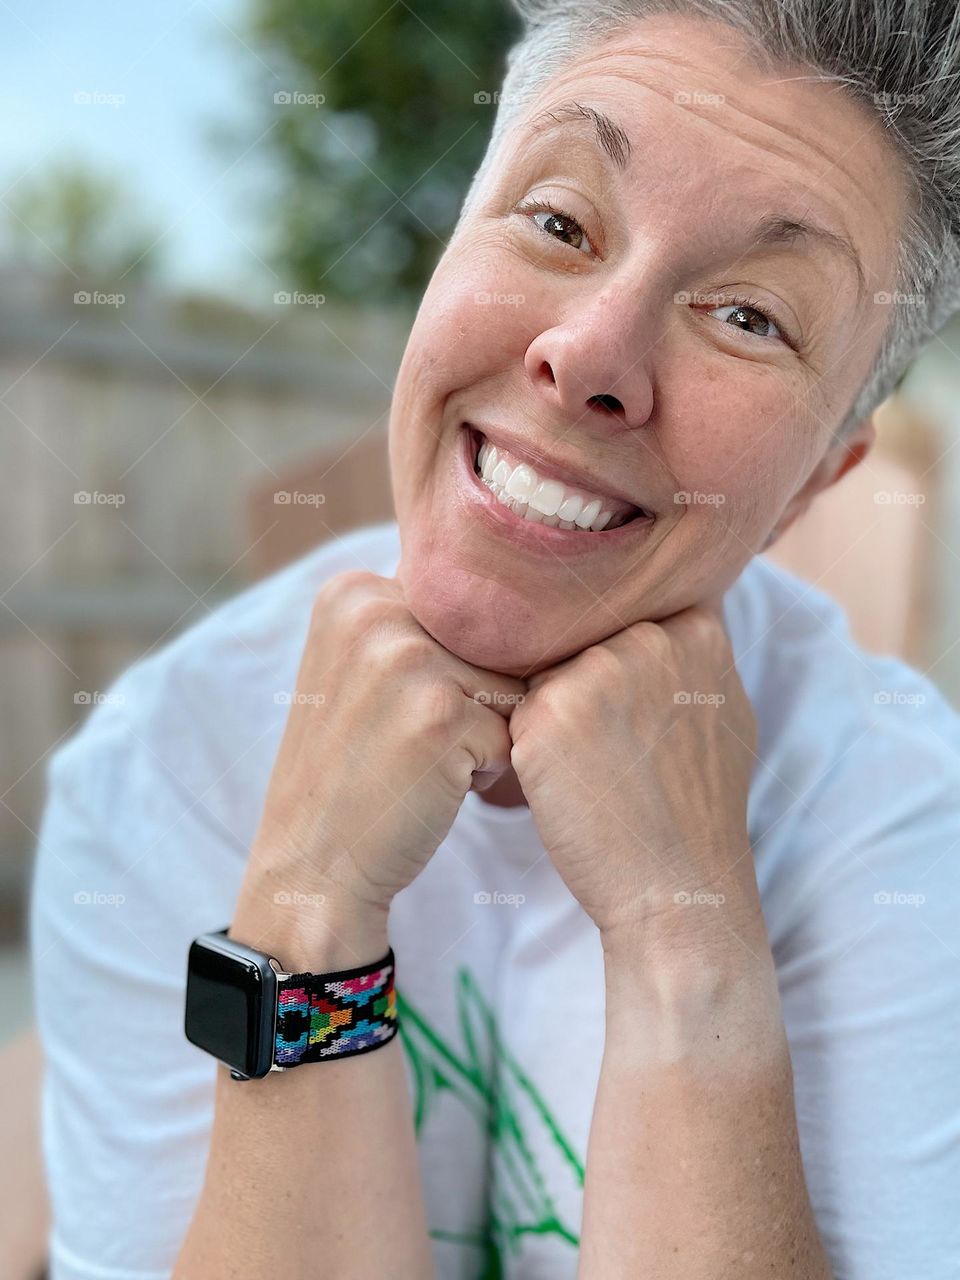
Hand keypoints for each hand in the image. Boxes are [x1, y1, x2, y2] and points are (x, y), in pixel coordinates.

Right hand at [236, 571, 526, 950]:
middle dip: (470, 696)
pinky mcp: (441, 714)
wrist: (313, 862)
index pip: (458, 610)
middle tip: (406, 740)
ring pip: (506, 685)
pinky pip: (511, 731)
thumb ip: (414, 620)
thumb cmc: (352, 768)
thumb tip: (515, 591)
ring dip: (483, 730)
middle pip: (487, 644)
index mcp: (351, 591)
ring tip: (419, 760)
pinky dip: (487, 767)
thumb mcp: (358, 667)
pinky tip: (431, 783)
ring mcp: (407, 660)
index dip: (448, 667)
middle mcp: (374, 610)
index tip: (394, 707)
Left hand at [508, 604, 760, 957]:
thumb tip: (661, 618)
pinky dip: (530, 746)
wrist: (678, 887)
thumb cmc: (697, 808)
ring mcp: (596, 674)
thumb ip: (690, 654)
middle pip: (581, 639)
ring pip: (544, 672)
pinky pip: (517, 710)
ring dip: (553, 713)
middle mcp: (648, 639)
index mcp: (695, 631)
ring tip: (593, 767)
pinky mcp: (547, 714)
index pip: (624, 615)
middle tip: (611, 748)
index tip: (627, 709)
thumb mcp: (723, 711)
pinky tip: (566, 782)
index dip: (617, 661)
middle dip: (581, 682)